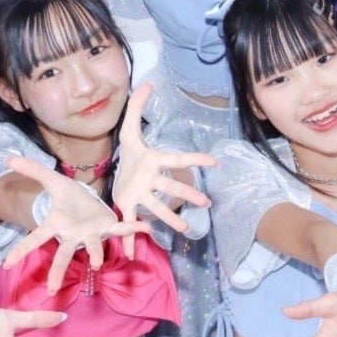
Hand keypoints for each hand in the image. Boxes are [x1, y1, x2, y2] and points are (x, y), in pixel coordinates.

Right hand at [2, 156, 150, 290]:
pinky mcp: (108, 227)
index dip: (21, 250)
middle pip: (63, 254)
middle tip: (51, 289)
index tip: (6, 264)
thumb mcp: (51, 179)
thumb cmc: (69, 196)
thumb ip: (31, 170)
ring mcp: (91, 234)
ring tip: (97, 264)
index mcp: (56, 225)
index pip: (35, 238)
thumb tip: (7, 159)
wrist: (88, 198)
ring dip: (96, 255)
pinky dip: (133, 229)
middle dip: (57, 271)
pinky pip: (121, 230)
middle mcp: (73, 235)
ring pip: (93, 247)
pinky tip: (147, 228)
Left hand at [112, 83, 215, 235]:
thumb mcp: (130, 128)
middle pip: (172, 187)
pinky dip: (131, 238)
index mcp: (154, 161)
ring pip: (157, 207)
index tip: (216, 161)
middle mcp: (152, 180)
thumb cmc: (132, 153)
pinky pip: (130, 222)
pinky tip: (133, 253)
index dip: (196, 159)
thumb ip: (137, 106)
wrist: (120, 173)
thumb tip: (147, 83)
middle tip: (205, 202)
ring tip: (183, 227)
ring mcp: (142, 195)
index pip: (178, 158)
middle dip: (187, 193)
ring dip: (170, 218)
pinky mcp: (129, 206)